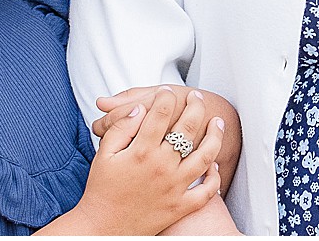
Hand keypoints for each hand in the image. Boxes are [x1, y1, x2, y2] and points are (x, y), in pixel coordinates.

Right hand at [71, 87, 225, 233]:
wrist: (102, 229)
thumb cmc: (101, 191)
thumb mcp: (104, 154)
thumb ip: (121, 127)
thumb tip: (139, 108)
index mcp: (142, 151)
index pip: (161, 113)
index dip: (166, 97)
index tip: (167, 92)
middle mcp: (162, 166)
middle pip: (188, 127)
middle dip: (196, 106)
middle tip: (197, 97)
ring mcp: (174, 187)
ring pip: (206, 155)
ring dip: (215, 135)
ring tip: (217, 122)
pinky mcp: (180, 206)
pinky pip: (206, 191)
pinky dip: (214, 176)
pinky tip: (213, 163)